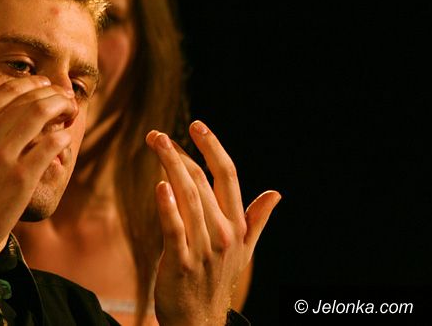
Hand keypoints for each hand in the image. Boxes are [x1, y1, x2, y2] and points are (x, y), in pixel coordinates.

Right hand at [0, 76, 77, 271]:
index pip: (7, 90)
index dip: (32, 84)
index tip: (46, 87)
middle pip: (29, 99)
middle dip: (53, 94)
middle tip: (66, 98)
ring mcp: (3, 156)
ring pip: (41, 114)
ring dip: (62, 107)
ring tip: (70, 111)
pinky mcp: (21, 178)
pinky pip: (50, 145)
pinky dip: (62, 137)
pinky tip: (65, 138)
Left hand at [147, 120, 280, 325]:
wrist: (200, 321)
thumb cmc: (218, 279)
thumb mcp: (244, 250)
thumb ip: (256, 219)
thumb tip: (275, 194)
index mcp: (237, 225)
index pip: (228, 176)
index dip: (213, 147)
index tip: (197, 125)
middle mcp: (223, 233)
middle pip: (201, 181)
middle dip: (178, 154)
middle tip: (157, 136)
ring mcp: (203, 248)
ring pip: (188, 197)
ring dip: (170, 167)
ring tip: (156, 144)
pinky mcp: (181, 262)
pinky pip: (175, 228)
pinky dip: (168, 206)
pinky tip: (159, 185)